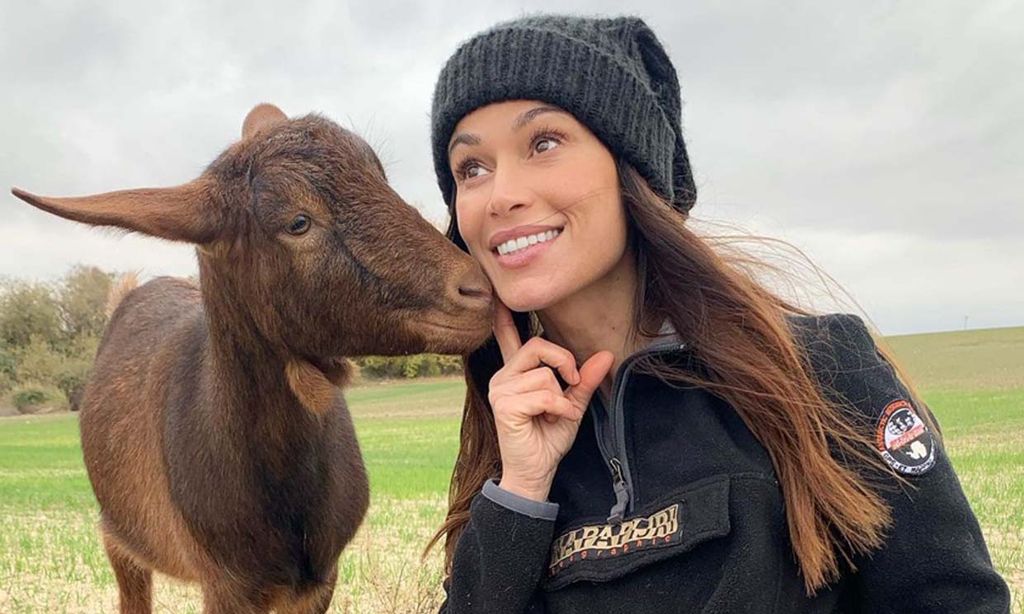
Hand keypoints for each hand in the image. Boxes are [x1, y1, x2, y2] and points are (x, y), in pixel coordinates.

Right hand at [487, 299, 613, 501]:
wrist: (536, 472)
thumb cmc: (548, 439)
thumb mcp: (572, 404)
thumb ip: (585, 380)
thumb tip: (605, 354)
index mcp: (516, 373)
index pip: (507, 337)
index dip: (503, 318)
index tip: (498, 298)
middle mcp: (503, 377)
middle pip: (537, 347)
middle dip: (564, 362)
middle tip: (573, 383)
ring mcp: (501, 390)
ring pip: (544, 375)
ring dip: (561, 397)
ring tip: (556, 414)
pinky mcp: (504, 406)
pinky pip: (543, 394)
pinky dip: (558, 408)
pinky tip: (555, 420)